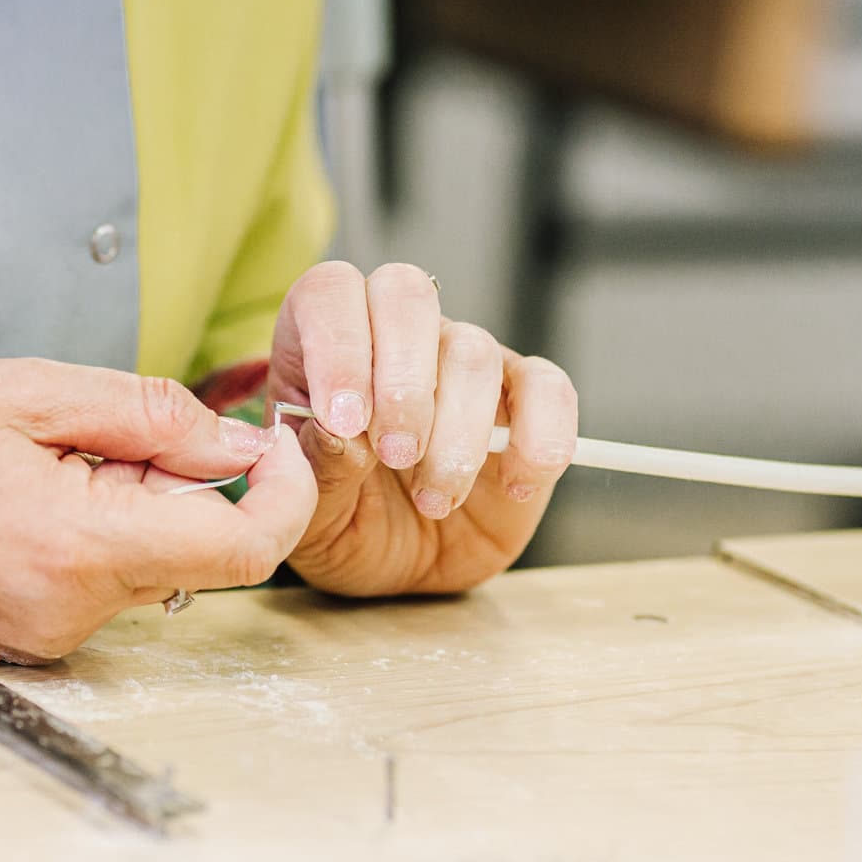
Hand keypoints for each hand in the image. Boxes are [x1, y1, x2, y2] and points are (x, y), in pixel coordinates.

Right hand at [0, 359, 316, 660]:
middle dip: (193, 481)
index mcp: (78, 546)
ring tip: (48, 453)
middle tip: (116, 424)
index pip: (245, 548)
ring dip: (139, 503)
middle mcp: (72, 612)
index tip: (274, 439)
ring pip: (155, 565)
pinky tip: (30, 490)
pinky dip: (101, 529)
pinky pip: (106, 581)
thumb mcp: (28, 390)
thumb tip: (239, 444)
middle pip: (202, 553)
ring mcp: (49, 636)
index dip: (284, 491)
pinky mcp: (31, 639)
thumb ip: (150, 415)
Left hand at [269, 262, 576, 596]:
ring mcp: (463, 360)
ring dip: (457, 433)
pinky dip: (539, 435)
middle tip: (396, 456)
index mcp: (322, 343)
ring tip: (435, 498)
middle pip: (407, 295)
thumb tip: (342, 433)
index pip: (330, 294)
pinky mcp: (524, 398)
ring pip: (473, 349)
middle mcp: (394, 334)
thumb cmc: (345, 522)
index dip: (338, 346)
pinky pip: (548, 387)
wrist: (403, 568)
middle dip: (403, 380)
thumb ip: (319, 470)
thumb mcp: (313, 512)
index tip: (343, 420)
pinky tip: (513, 485)